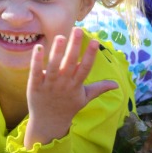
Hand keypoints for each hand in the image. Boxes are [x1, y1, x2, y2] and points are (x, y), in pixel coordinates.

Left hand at [24, 27, 118, 147]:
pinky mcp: (35, 86)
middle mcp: (64, 84)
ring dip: (57, 51)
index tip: (95, 41)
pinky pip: (36, 72)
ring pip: (53, 66)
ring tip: (60, 36)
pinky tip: (38, 47)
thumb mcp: (85, 98)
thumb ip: (99, 88)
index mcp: (76, 85)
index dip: (90, 55)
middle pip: (70, 63)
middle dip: (74, 47)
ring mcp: (49, 85)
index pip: (85, 68)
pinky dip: (36, 60)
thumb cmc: (68, 107)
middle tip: (77, 30)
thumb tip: (116, 84)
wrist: (49, 122)